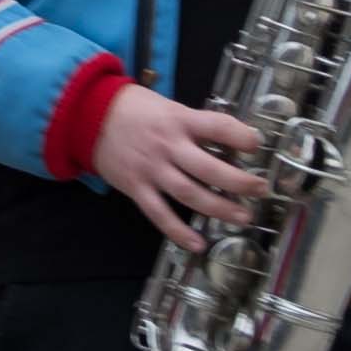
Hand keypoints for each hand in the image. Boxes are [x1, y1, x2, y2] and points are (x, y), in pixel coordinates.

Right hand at [89, 82, 266, 245]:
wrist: (90, 116)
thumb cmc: (136, 109)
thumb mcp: (169, 106)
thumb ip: (195, 125)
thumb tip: (229, 143)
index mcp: (180, 120)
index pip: (217, 126)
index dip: (241, 136)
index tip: (257, 145)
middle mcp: (168, 146)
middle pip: (209, 169)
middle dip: (239, 182)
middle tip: (260, 190)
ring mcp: (152, 169)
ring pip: (190, 194)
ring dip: (219, 208)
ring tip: (242, 217)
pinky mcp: (136, 188)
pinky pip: (159, 214)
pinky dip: (178, 232)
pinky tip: (198, 244)